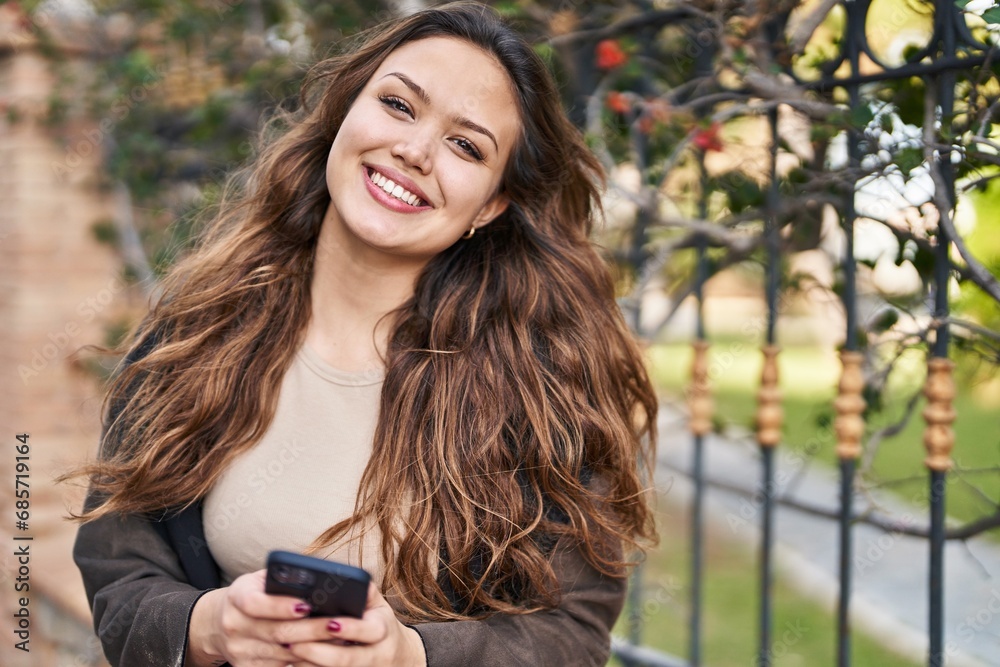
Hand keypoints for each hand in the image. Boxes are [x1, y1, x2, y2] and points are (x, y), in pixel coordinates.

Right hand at [186, 569, 334, 666]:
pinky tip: (323, 654)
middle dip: (311, 629)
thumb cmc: (252, 594)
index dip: (281, 606)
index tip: (307, 605)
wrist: (218, 623)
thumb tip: (318, 578)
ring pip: (282, 653)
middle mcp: (234, 626)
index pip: (255, 603)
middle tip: (337, 624)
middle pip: (276, 632)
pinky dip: (304, 662)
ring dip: (313, 648)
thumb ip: (283, 577)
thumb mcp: (260, 579)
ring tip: (340, 639)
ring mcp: (239, 651)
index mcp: (236, 597)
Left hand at [283, 583, 426, 666]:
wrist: (397, 657)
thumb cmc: (379, 622)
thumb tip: (342, 573)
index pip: (369, 630)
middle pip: (347, 658)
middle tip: (292, 642)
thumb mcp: (377, 604)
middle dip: (319, 651)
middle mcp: (376, 654)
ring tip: (287, 652)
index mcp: (382, 629)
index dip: (351, 628)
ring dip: (309, 664)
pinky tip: (293, 664)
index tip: (330, 622)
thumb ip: (363, 589)